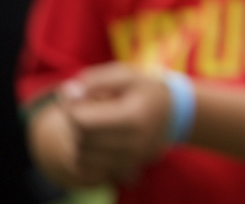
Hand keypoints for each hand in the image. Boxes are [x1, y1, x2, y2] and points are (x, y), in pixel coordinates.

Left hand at [56, 62, 175, 182]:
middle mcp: (132, 144)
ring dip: (78, 136)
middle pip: (81, 138)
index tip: (73, 94)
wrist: (177, 113)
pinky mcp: (125, 169)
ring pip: (82, 156)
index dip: (70, 106)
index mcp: (133, 117)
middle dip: (75, 120)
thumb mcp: (127, 74)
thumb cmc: (147, 89)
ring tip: (92, 120)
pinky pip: (89, 168)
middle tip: (84, 105)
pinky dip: (84, 153)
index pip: (83, 121)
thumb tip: (68, 92)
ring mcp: (130, 160)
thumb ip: (96, 80)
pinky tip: (94, 137)